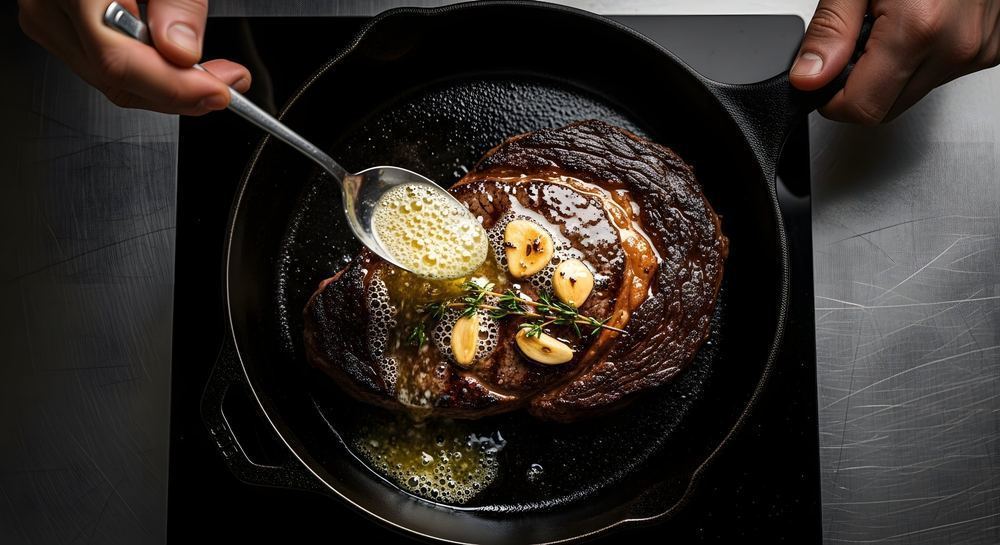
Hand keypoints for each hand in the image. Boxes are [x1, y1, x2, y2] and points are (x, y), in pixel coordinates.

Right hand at [17, 0, 250, 114]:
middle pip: (115, 80)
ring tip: (210, 73)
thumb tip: (182, 51)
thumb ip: (176, 0)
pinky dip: (149, 72)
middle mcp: (49, 9)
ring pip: (112, 81)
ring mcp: (49, 21)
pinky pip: (106, 66)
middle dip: (180, 92)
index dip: (173, 87)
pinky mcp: (59, 28)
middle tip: (227, 83)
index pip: (117, 62)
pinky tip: (178, 63)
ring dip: (168, 87)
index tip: (218, 91)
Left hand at [790, 0, 999, 123]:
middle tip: (856, 44)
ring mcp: (978, 51)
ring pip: (912, 95)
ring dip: (892, 73)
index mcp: (919, 29)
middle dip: (860, 87)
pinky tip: (918, 28)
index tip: (823, 80)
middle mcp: (956, 47)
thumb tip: (808, 77)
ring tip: (892, 25)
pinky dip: (920, 60)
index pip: (862, 108)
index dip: (832, 100)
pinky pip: (939, 75)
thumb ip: (831, 30)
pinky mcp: (990, 50)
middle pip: (886, 109)